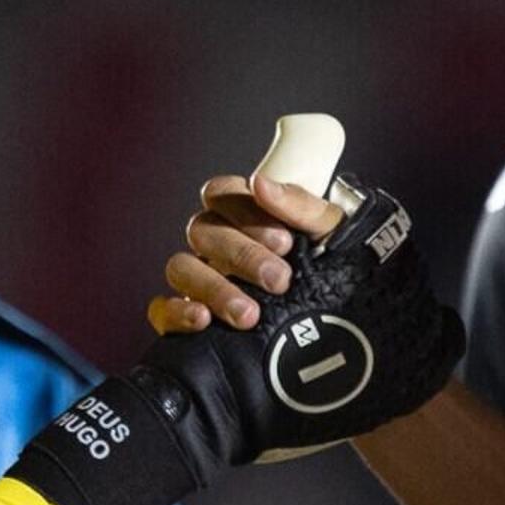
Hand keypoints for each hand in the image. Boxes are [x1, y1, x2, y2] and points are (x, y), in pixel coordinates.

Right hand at [147, 173, 320, 335]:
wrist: (344, 319)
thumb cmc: (333, 263)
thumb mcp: (329, 231)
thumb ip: (298, 204)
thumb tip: (259, 184)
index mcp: (242, 214)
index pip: (220, 194)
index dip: (246, 213)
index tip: (285, 242)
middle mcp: (213, 243)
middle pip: (202, 231)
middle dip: (242, 256)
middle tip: (280, 281)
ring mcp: (197, 278)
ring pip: (180, 267)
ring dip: (214, 288)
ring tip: (249, 315)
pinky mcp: (187, 316)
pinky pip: (161, 309)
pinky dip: (176, 312)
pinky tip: (203, 320)